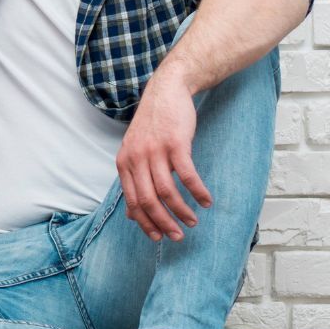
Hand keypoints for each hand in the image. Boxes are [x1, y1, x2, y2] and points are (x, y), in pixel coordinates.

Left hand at [116, 76, 210, 241]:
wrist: (166, 91)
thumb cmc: (153, 125)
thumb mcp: (135, 151)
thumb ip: (133, 180)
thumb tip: (129, 214)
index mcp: (124, 163)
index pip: (132, 201)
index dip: (145, 223)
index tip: (158, 237)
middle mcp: (136, 158)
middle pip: (148, 200)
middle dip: (163, 223)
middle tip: (178, 236)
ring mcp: (154, 151)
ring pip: (166, 191)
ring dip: (182, 211)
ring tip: (193, 221)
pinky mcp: (175, 144)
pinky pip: (186, 175)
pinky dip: (197, 191)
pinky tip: (205, 201)